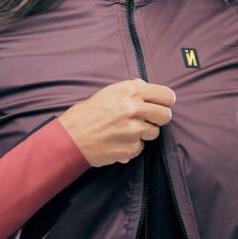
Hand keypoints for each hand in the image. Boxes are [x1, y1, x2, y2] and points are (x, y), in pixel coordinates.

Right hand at [58, 78, 175, 166]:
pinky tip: (118, 142)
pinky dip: (132, 146)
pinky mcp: (131, 148)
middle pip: (165, 115)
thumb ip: (132, 92)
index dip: (166, 101)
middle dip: (158, 118)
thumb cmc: (86, 114)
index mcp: (130, 91)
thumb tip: (151, 94)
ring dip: (143, 133)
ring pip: (154, 133)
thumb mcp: (109, 93)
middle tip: (147, 120)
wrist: (71, 137)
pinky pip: (140, 147)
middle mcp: (134, 108)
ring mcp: (134, 130)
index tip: (162, 105)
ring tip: (125, 131)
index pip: (166, 95)